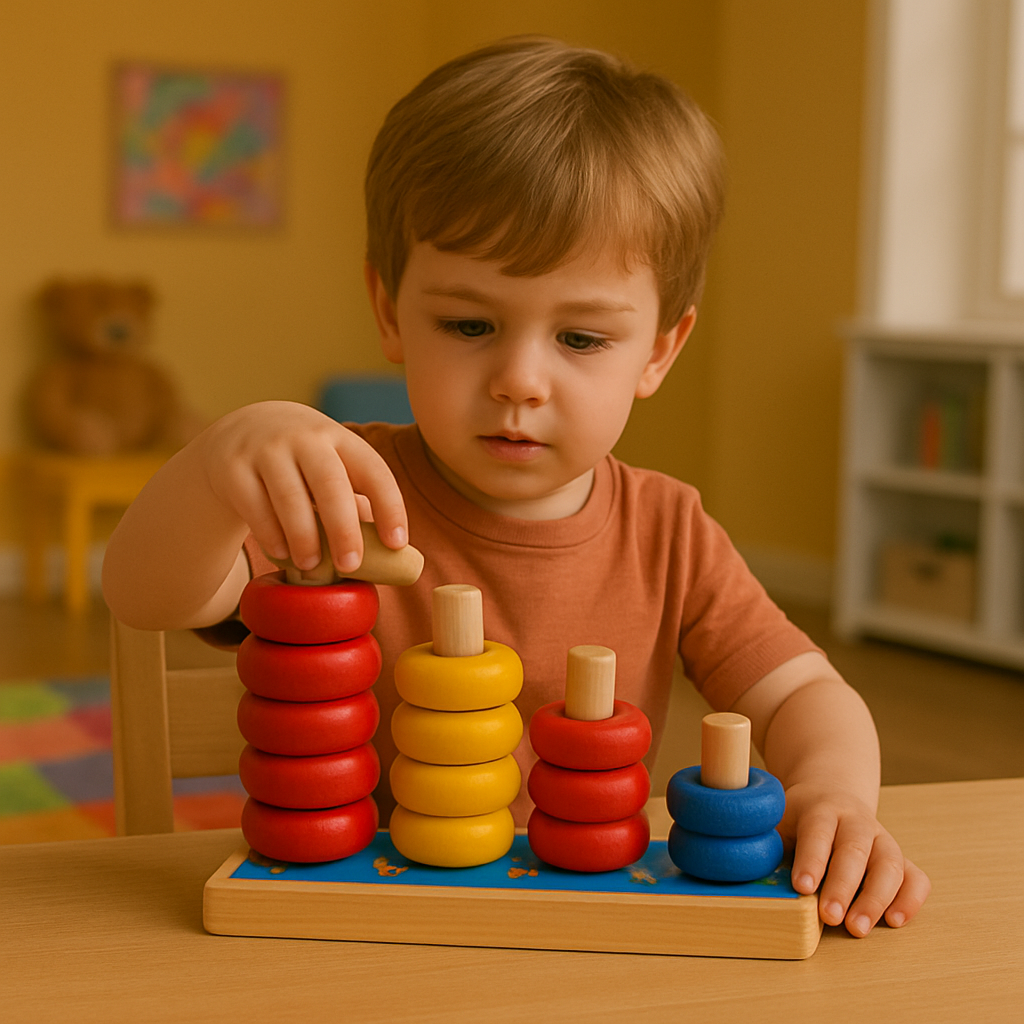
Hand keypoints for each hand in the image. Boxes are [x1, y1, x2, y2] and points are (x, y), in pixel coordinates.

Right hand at [195, 401, 407, 573]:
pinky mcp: (233, 468)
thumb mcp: (332, 467)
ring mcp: (266, 449)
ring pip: (289, 498)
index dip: (390, 507)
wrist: (242, 431)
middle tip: (351, 565)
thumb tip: (389, 555)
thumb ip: (356, 502)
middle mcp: (305, 438)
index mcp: (341, 439)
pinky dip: (271, 535)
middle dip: (344, 528)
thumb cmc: (304, 463)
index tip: (397, 544)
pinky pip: (255, 507)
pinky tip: (282, 554)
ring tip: (312, 568)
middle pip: (330, 483)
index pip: (374, 471)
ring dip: (304, 538)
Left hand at [782, 782, 930, 936]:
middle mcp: (857, 821)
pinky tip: (895, 921)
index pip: (818, 832)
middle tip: (830, 916)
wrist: (831, 794)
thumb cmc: (799, 817)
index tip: (802, 887)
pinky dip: (910, 899)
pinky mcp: (900, 859)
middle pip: (855, 850)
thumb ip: (770, 844)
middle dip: (843, 885)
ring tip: (857, 928)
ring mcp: (882, 839)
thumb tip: (750, 873)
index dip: (812, 859)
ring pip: (889, 864)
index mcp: (822, 809)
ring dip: (876, 899)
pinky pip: (915, 877)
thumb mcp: (779, 819)